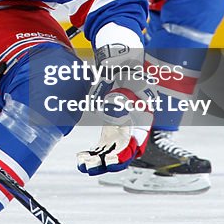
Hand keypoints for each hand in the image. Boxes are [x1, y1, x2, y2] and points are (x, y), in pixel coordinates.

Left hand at [77, 22, 151, 174]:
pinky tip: (81, 157)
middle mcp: (136, 124)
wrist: (121, 57)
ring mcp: (125, 127)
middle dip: (109, 162)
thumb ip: (115, 78)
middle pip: (126, 151)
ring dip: (100, 161)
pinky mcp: (114, 129)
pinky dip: (96, 153)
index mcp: (142, 112)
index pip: (137, 139)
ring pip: (115, 152)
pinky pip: (107, 146)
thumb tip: (108, 91)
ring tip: (82, 164)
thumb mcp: (119, 67)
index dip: (125, 153)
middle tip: (90, 166)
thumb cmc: (121, 62)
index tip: (111, 161)